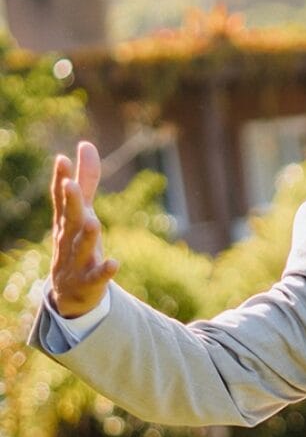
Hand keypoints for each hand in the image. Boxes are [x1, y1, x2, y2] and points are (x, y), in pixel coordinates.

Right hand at [50, 141, 118, 317]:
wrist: (69, 293)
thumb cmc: (75, 243)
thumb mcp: (81, 211)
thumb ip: (86, 179)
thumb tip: (85, 144)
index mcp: (66, 221)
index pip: (61, 199)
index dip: (61, 180)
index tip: (61, 159)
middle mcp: (68, 239)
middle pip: (70, 220)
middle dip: (71, 203)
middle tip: (71, 185)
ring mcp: (76, 262)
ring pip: (81, 248)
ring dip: (86, 236)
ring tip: (94, 222)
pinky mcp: (88, 282)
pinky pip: (97, 276)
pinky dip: (104, 271)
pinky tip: (114, 263)